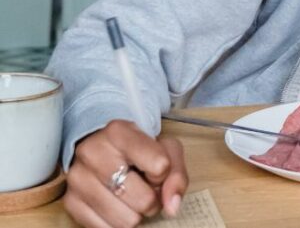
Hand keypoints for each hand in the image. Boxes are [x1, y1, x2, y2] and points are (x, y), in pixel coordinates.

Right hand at [64, 120, 188, 227]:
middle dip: (152, 200)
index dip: (164, 174)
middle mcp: (92, 153)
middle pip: (143, 199)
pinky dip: (118, 223)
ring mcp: (78, 179)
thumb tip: (172, 206)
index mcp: (118, 132)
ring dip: (137, 214)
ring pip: (126, 219)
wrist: (102, 149)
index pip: (159, 166)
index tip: (158, 168)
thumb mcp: (166, 150)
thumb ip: (176, 175)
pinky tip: (118, 206)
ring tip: (132, 197)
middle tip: (147, 189)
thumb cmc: (138, 150)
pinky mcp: (70, 202)